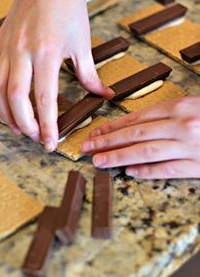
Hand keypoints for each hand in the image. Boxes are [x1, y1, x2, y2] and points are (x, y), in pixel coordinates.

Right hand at [0, 0, 111, 151]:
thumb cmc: (69, 5)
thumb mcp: (83, 42)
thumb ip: (90, 74)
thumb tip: (105, 95)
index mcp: (47, 52)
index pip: (44, 99)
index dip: (48, 126)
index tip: (52, 144)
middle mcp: (22, 51)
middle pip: (16, 99)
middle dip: (26, 125)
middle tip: (36, 137)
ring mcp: (6, 47)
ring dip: (6, 114)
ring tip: (19, 128)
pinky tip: (2, 105)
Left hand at [81, 96, 199, 178]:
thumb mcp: (193, 105)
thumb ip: (168, 114)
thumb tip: (139, 126)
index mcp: (178, 107)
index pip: (137, 118)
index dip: (112, 127)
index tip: (95, 133)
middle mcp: (180, 126)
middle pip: (135, 134)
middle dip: (107, 141)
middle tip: (87, 147)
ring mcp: (188, 147)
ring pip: (146, 152)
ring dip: (119, 157)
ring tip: (99, 161)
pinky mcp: (197, 166)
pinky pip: (168, 169)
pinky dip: (147, 171)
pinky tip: (129, 171)